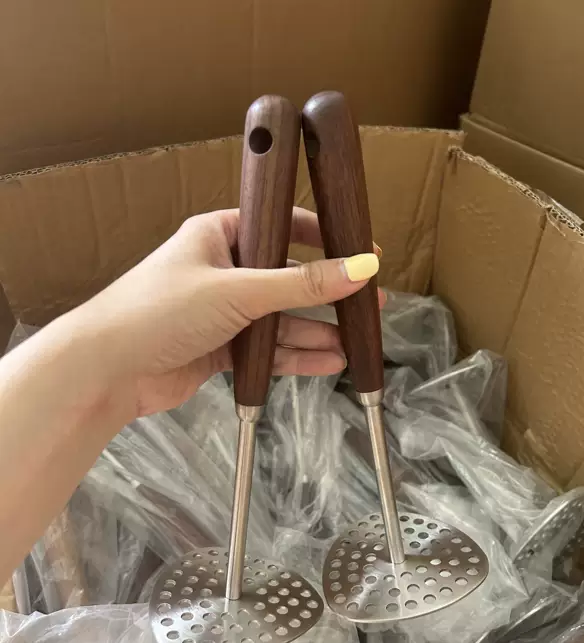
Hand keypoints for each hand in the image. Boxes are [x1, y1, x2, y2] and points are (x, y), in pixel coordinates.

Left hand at [63, 207, 381, 419]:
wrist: (107, 371)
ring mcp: (222, 312)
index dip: (323, 236)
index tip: (362, 248)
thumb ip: (302, 284)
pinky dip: (295, 357)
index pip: (281, 225)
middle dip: (328, 293)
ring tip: (357, 342)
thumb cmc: (160, 310)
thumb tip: (363, 267)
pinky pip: (267, 350)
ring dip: (316, 330)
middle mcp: (223, 270)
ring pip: (280, 319)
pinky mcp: (220, 349)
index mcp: (220, 235)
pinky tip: (328, 363)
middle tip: (371, 303)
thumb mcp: (238, 290)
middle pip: (287, 278)